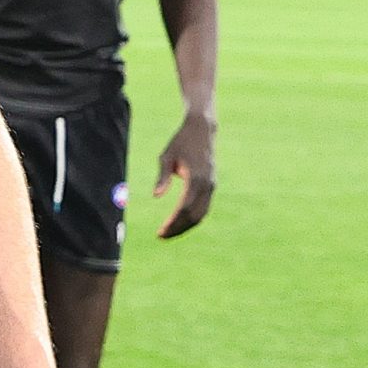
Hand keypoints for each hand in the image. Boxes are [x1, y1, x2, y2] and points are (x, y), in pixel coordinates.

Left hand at [154, 110, 215, 237]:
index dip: (173, 222)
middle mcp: (207, 185)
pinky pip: (204, 207)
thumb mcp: (166, 157)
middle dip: (178, 228)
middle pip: (195, 215)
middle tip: (161, 236)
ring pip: (202, 214)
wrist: (201, 131)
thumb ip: (162, 177)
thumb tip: (156, 196)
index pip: (185, 208)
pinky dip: (193, 218)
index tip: (160, 232)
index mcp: (196, 179)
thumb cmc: (180, 142)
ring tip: (168, 232)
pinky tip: (179, 222)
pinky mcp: (211, 185)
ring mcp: (211, 185)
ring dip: (186, 226)